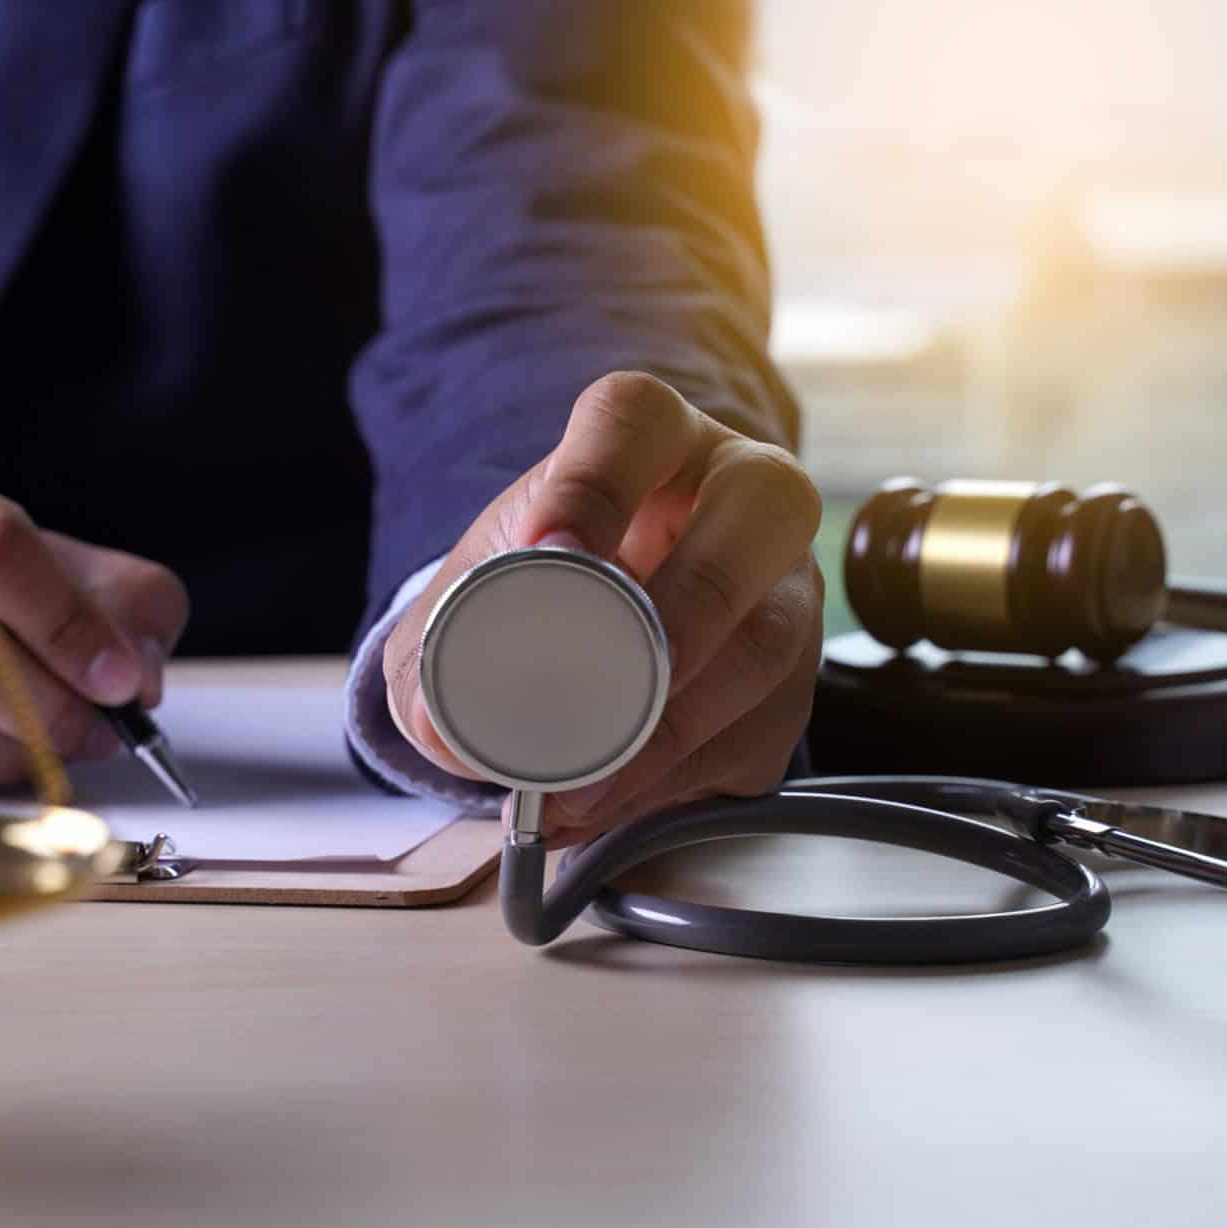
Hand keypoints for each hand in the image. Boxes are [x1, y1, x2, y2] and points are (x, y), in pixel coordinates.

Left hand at [384, 371, 822, 844]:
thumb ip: (432, 652)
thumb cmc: (535, 585)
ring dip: (673, 729)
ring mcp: (786, 582)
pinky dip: (677, 781)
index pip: (635, 423)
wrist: (592, 628)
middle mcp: (741, 490)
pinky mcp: (794, 678)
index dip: (596, 483)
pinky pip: (759, 730)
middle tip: (609, 691)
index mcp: (651, 439)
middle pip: (761, 508)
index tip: (545, 548)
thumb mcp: (468, 598)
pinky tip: (611, 804)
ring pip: (769, 641)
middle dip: (686, 608)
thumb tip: (443, 730)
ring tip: (581, 789)